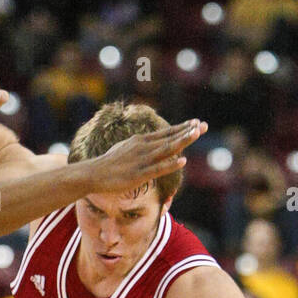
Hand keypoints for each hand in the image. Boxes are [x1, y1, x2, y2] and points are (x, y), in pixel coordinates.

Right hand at [89, 120, 205, 192]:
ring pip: (166, 149)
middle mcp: (143, 147)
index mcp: (141, 141)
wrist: (93, 173)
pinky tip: (182, 160)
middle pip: (170, 138)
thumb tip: (143, 142)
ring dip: (182, 141)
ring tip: (196, 134)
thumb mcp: (124, 149)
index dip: (182, 128)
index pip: (165, 133)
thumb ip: (137, 146)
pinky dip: (170, 164)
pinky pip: (157, 168)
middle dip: (188, 132)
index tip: (195, 123)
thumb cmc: (108, 164)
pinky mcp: (138, 174)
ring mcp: (142, 160)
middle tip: (204, 125)